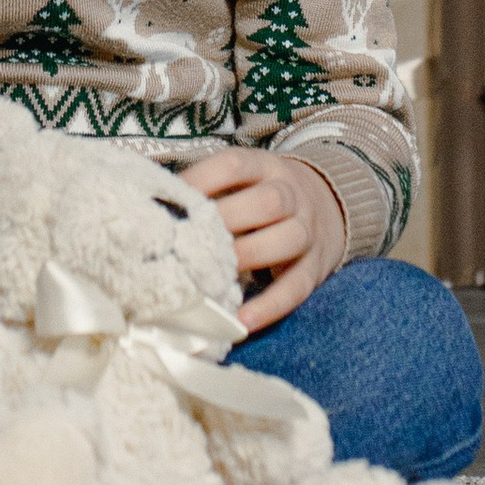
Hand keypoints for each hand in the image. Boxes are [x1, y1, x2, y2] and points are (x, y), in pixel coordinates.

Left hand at [178, 148, 346, 331]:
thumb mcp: (244, 179)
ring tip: (213, 275)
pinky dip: (270, 306)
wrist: (332, 204)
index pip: (235, 164)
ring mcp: (308, 231)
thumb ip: (206, 188)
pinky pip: (296, 288)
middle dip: (229, 219)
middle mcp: (292, 194)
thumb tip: (152, 200)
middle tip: (191, 239)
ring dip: (249, 256)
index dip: (202, 179)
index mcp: (266, 167)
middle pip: (269, 201)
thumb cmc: (264, 195)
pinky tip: (242, 320)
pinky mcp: (315, 269)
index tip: (172, 198)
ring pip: (288, 239)